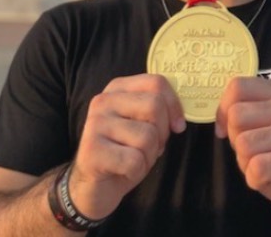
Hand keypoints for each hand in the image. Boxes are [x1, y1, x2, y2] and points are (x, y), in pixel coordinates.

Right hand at [69, 74, 185, 219]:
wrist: (94, 186)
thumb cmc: (124, 153)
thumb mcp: (143, 126)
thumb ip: (158, 112)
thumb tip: (179, 118)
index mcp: (117, 89)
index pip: (156, 82)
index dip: (174, 105)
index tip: (178, 126)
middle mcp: (103, 101)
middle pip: (154, 106)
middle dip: (161, 133)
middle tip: (150, 147)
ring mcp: (95, 124)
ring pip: (147, 136)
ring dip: (148, 156)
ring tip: (133, 159)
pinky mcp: (91, 150)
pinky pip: (134, 160)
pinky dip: (136, 171)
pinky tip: (123, 171)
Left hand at [215, 77, 270, 232]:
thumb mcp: (256, 128)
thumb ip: (240, 114)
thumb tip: (220, 121)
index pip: (238, 86)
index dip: (222, 110)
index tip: (228, 129)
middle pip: (236, 115)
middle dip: (236, 139)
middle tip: (255, 151)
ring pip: (244, 143)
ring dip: (246, 162)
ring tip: (265, 165)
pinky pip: (257, 167)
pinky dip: (255, 179)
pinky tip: (270, 178)